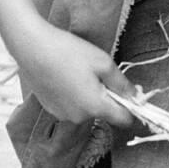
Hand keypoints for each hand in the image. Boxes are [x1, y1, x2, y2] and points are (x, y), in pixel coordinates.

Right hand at [16, 25, 138, 129]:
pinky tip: (66, 76)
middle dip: (107, 96)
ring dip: (90, 96)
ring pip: (87, 109)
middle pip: (104, 112)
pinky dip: (74, 95)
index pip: (124, 120)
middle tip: (99, 73)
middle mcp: (79, 117)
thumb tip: (136, 97)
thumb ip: (122, 83)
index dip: (131, 107)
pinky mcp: (50, 109)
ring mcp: (63, 114)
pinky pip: (71, 106)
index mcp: (95, 107)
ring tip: (79, 72)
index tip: (129, 92)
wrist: (32, 47)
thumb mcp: (103, 63)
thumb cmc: (69, 52)